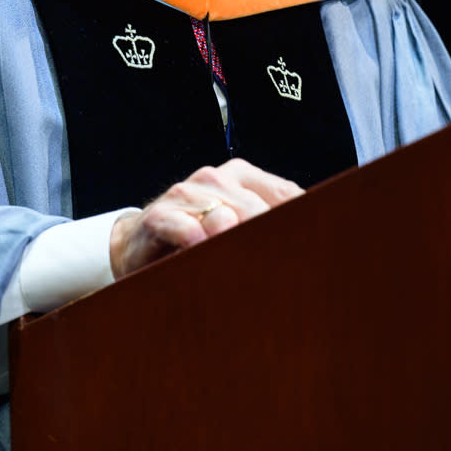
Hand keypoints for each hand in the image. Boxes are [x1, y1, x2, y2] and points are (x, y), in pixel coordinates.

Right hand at [109, 159, 303, 277]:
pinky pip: (185, 227)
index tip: (314, 252)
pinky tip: (205, 257)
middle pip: (258, 209)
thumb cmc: (194, 237)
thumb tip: (315, 243)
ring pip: (224, 216)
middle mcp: (216, 178)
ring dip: (236, 244)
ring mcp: (187, 193)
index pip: (285, 195)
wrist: (136, 243)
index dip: (301, 225)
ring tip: (249, 271)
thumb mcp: (234, 228)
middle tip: (285, 274)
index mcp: (242, 177)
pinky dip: (197, 242)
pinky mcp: (160, 215)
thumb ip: (266, 228)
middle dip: (271, 242)